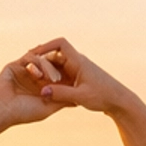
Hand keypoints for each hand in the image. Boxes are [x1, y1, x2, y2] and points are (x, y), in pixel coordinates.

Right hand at [0, 46, 73, 126]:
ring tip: (52, 79)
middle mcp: (36, 76)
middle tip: (64, 76)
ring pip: (43, 59)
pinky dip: (38, 63)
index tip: (74, 78)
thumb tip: (78, 101)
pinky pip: (31, 57)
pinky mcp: (16, 65)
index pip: (60, 73)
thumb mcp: (48, 108)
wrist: (1, 111)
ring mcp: (26, 69)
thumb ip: (62, 101)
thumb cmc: (24, 113)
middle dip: (60, 68)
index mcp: (44, 85)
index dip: (67, 72)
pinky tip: (38, 75)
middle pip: (53, 63)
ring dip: (50, 67)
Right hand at [19, 37, 134, 115]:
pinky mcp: (79, 78)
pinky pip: (62, 73)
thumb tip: (43, 92)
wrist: (119, 101)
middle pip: (55, 54)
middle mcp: (78, 62)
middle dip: (42, 59)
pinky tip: (45, 86)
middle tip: (27, 64)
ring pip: (57, 64)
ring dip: (47, 69)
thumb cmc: (103, 97)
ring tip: (32, 76)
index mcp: (78, 61)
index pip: (60, 43)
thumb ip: (61, 94)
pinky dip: (53, 77)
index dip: (46, 45)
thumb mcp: (80, 97)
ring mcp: (78, 70)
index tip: (34, 53)